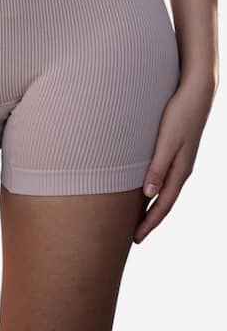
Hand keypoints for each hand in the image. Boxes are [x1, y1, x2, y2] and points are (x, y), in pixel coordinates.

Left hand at [134, 75, 216, 243]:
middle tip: (134, 236)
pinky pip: (164, 177)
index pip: (163, 204)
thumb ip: (157, 167)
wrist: (196, 92)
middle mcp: (181, 169)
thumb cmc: (179, 113)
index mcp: (180, 170)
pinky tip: (146, 189)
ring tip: (137, 218)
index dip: (149, 222)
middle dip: (150, 220)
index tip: (136, 238)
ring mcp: (180, 160)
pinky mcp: (176, 151)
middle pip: (164, 202)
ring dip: (152, 206)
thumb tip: (148, 195)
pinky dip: (154, 189)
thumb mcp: (167, 141)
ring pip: (165, 190)